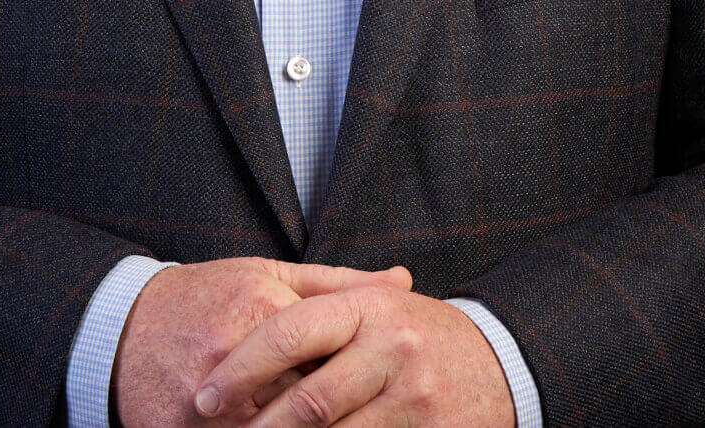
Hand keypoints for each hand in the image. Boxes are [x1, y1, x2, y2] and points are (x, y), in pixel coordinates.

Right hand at [110, 256, 414, 427]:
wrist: (123, 327)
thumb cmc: (207, 296)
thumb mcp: (268, 274)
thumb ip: (338, 283)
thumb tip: (403, 281)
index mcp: (260, 304)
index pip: (331, 348)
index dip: (359, 372)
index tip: (384, 386)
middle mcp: (234, 351)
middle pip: (308, 397)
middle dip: (338, 413)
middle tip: (370, 414)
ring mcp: (208, 399)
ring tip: (333, 423)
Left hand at [192, 284, 515, 427]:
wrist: (500, 361)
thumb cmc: (417, 333)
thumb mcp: (376, 305)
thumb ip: (320, 310)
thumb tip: (244, 328)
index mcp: (367, 308)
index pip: (290, 332)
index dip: (242, 367)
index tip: (204, 396)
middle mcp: (391, 348)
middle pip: (308, 400)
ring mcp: (414, 398)